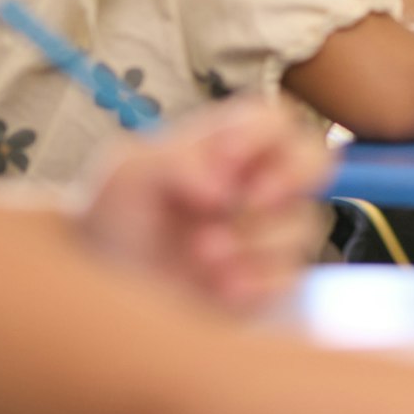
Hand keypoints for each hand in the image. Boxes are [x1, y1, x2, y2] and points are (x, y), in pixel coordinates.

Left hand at [74, 98, 332, 314]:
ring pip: (303, 224)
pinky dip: (257, 281)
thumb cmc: (110, 222)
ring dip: (253, 238)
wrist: (97, 293)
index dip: (258, 135)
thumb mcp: (125, 173)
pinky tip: (217, 287)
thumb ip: (173, 157)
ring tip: (202, 255)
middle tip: (246, 201)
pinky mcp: (267, 282)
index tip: (222, 160)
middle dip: (288, 178)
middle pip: (316, 160)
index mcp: (230, 150)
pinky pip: (290, 277)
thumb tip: (221, 186)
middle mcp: (258, 187)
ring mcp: (268, 235)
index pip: (274, 120)